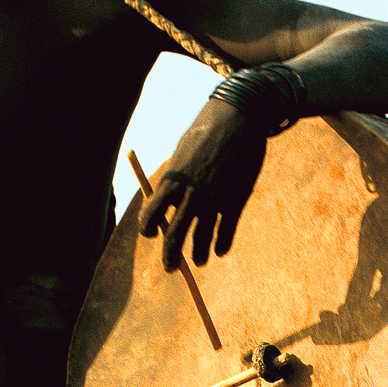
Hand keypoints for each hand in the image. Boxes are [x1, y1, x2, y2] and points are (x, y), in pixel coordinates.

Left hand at [138, 98, 266, 269]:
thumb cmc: (206, 132)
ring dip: (198, 254)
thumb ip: (174, 178)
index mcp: (172, 181)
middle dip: (170, 256)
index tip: (151, 234)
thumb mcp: (182, 152)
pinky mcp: (236, 200)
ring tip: (198, 262)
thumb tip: (165, 199)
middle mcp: (190, 194)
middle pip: (174, 235)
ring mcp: (214, 199)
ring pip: (202, 238)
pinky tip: (220, 251)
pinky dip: (222, 244)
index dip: (148, 228)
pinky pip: (226, 230)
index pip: (151, 215)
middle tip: (169, 268)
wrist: (239, 118)